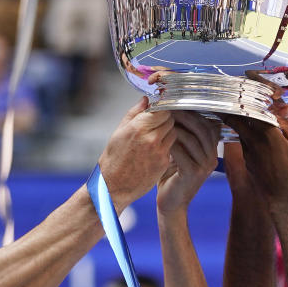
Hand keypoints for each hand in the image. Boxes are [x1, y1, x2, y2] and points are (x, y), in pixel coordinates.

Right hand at [99, 97, 174, 211]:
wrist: (114, 186)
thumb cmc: (113, 158)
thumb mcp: (119, 132)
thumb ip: (134, 113)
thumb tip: (146, 100)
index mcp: (138, 127)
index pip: (162, 109)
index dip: (161, 108)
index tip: (158, 110)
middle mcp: (151, 138)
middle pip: (170, 119)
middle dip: (165, 119)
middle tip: (157, 123)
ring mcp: (159, 151)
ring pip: (174, 132)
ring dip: (168, 132)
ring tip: (156, 137)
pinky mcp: (163, 162)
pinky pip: (172, 147)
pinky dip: (167, 145)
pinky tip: (156, 149)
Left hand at [156, 111, 219, 213]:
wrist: (171, 203)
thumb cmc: (172, 175)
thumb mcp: (180, 151)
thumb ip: (182, 133)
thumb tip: (175, 108)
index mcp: (211, 149)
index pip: (208, 122)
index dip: (194, 110)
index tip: (178, 101)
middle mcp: (211, 157)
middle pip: (203, 127)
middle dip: (185, 115)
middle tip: (168, 107)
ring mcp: (204, 166)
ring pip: (192, 138)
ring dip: (175, 126)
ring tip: (161, 120)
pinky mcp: (193, 173)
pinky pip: (181, 151)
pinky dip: (169, 142)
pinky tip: (158, 137)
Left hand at [221, 101, 287, 211]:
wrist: (283, 200)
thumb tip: (283, 111)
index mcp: (267, 133)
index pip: (253, 107)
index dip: (253, 98)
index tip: (254, 92)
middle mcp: (252, 140)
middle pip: (237, 116)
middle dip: (237, 107)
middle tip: (240, 100)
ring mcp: (247, 151)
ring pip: (239, 129)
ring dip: (243, 121)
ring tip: (252, 116)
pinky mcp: (246, 160)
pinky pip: (244, 141)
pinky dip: (248, 134)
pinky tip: (258, 134)